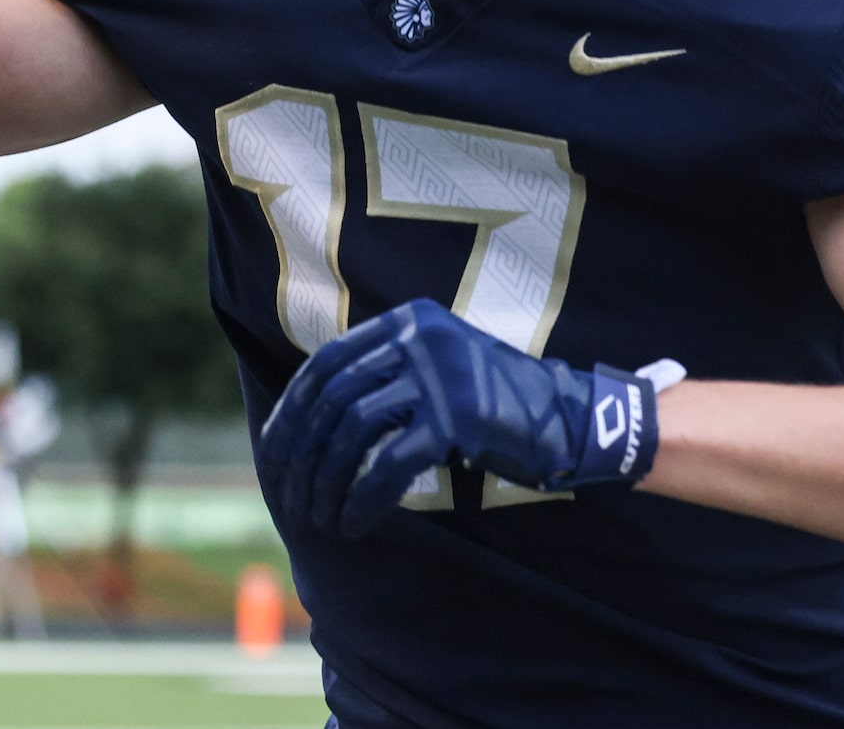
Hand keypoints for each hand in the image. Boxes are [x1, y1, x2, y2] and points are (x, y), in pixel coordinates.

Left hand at [255, 300, 655, 536]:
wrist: (569, 418)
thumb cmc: (493, 405)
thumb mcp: (435, 370)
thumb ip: (384, 377)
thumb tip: (308, 423)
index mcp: (406, 320)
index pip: (326, 363)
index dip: (292, 412)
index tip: (274, 455)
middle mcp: (418, 336)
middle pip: (334, 396)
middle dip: (302, 454)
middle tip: (290, 498)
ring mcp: (439, 374)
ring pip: (354, 429)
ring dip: (328, 480)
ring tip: (320, 517)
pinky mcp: (457, 417)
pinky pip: (390, 462)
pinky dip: (364, 497)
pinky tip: (354, 522)